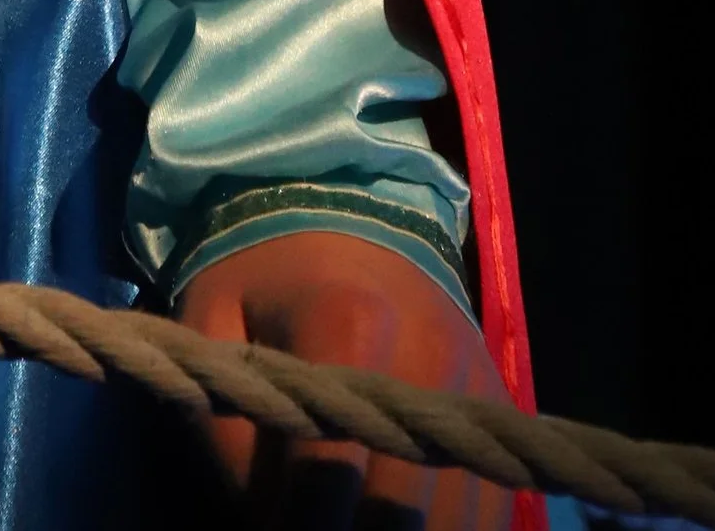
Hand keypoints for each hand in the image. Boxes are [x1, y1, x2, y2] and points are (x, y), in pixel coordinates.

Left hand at [174, 230, 511, 530]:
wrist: (347, 216)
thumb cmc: (265, 277)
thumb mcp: (215, 328)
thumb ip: (230, 428)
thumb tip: (266, 524)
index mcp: (349, 327)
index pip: (327, 469)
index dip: (298, 524)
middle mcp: (428, 361)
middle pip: (399, 508)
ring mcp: (474, 386)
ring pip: (457, 516)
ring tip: (355, 526)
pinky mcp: (499, 405)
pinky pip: (493, 501)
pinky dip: (455, 529)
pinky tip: (414, 529)